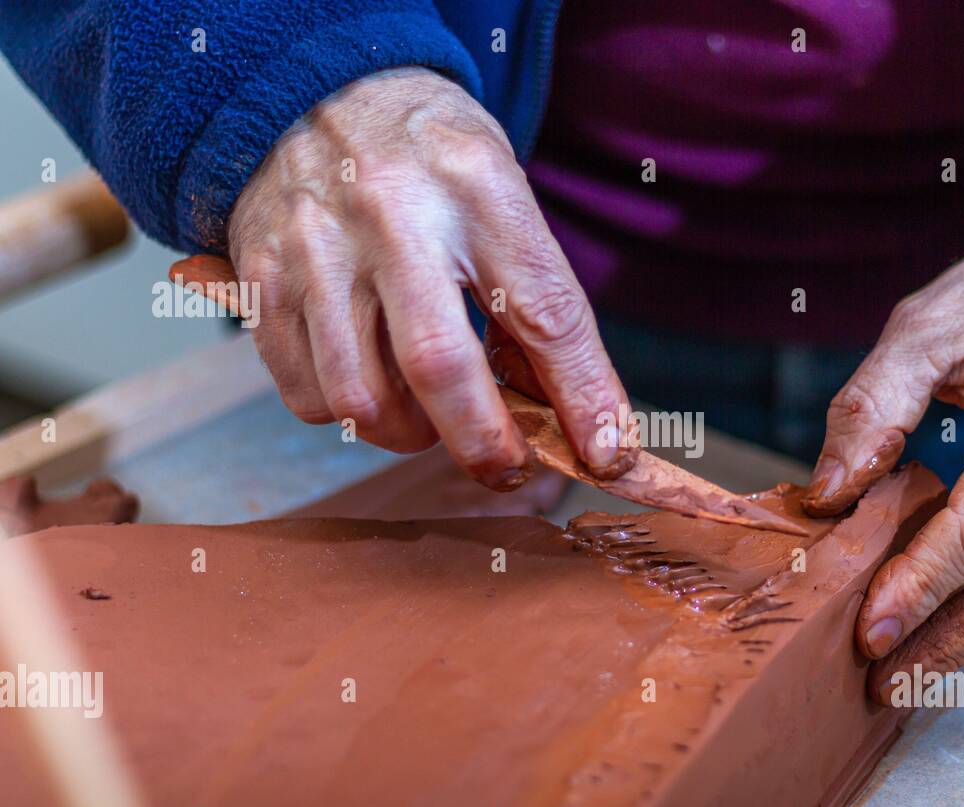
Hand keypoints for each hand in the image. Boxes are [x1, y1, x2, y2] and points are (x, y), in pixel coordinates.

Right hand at [228, 67, 636, 487]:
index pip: (545, 311)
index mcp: (477, 186)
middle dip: (485, 443)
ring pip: (363, 398)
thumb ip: (536, 301)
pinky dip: (349, 415)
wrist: (309, 85)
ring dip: (410, 433)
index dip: (583, 396)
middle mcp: (392, 214)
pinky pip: (307, 395)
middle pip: (440, 366)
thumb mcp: (501, 198)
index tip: (606, 456)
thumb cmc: (427, 161)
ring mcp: (316, 248)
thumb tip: (574, 417)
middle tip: (508, 467)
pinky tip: (372, 382)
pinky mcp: (261, 279)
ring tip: (429, 411)